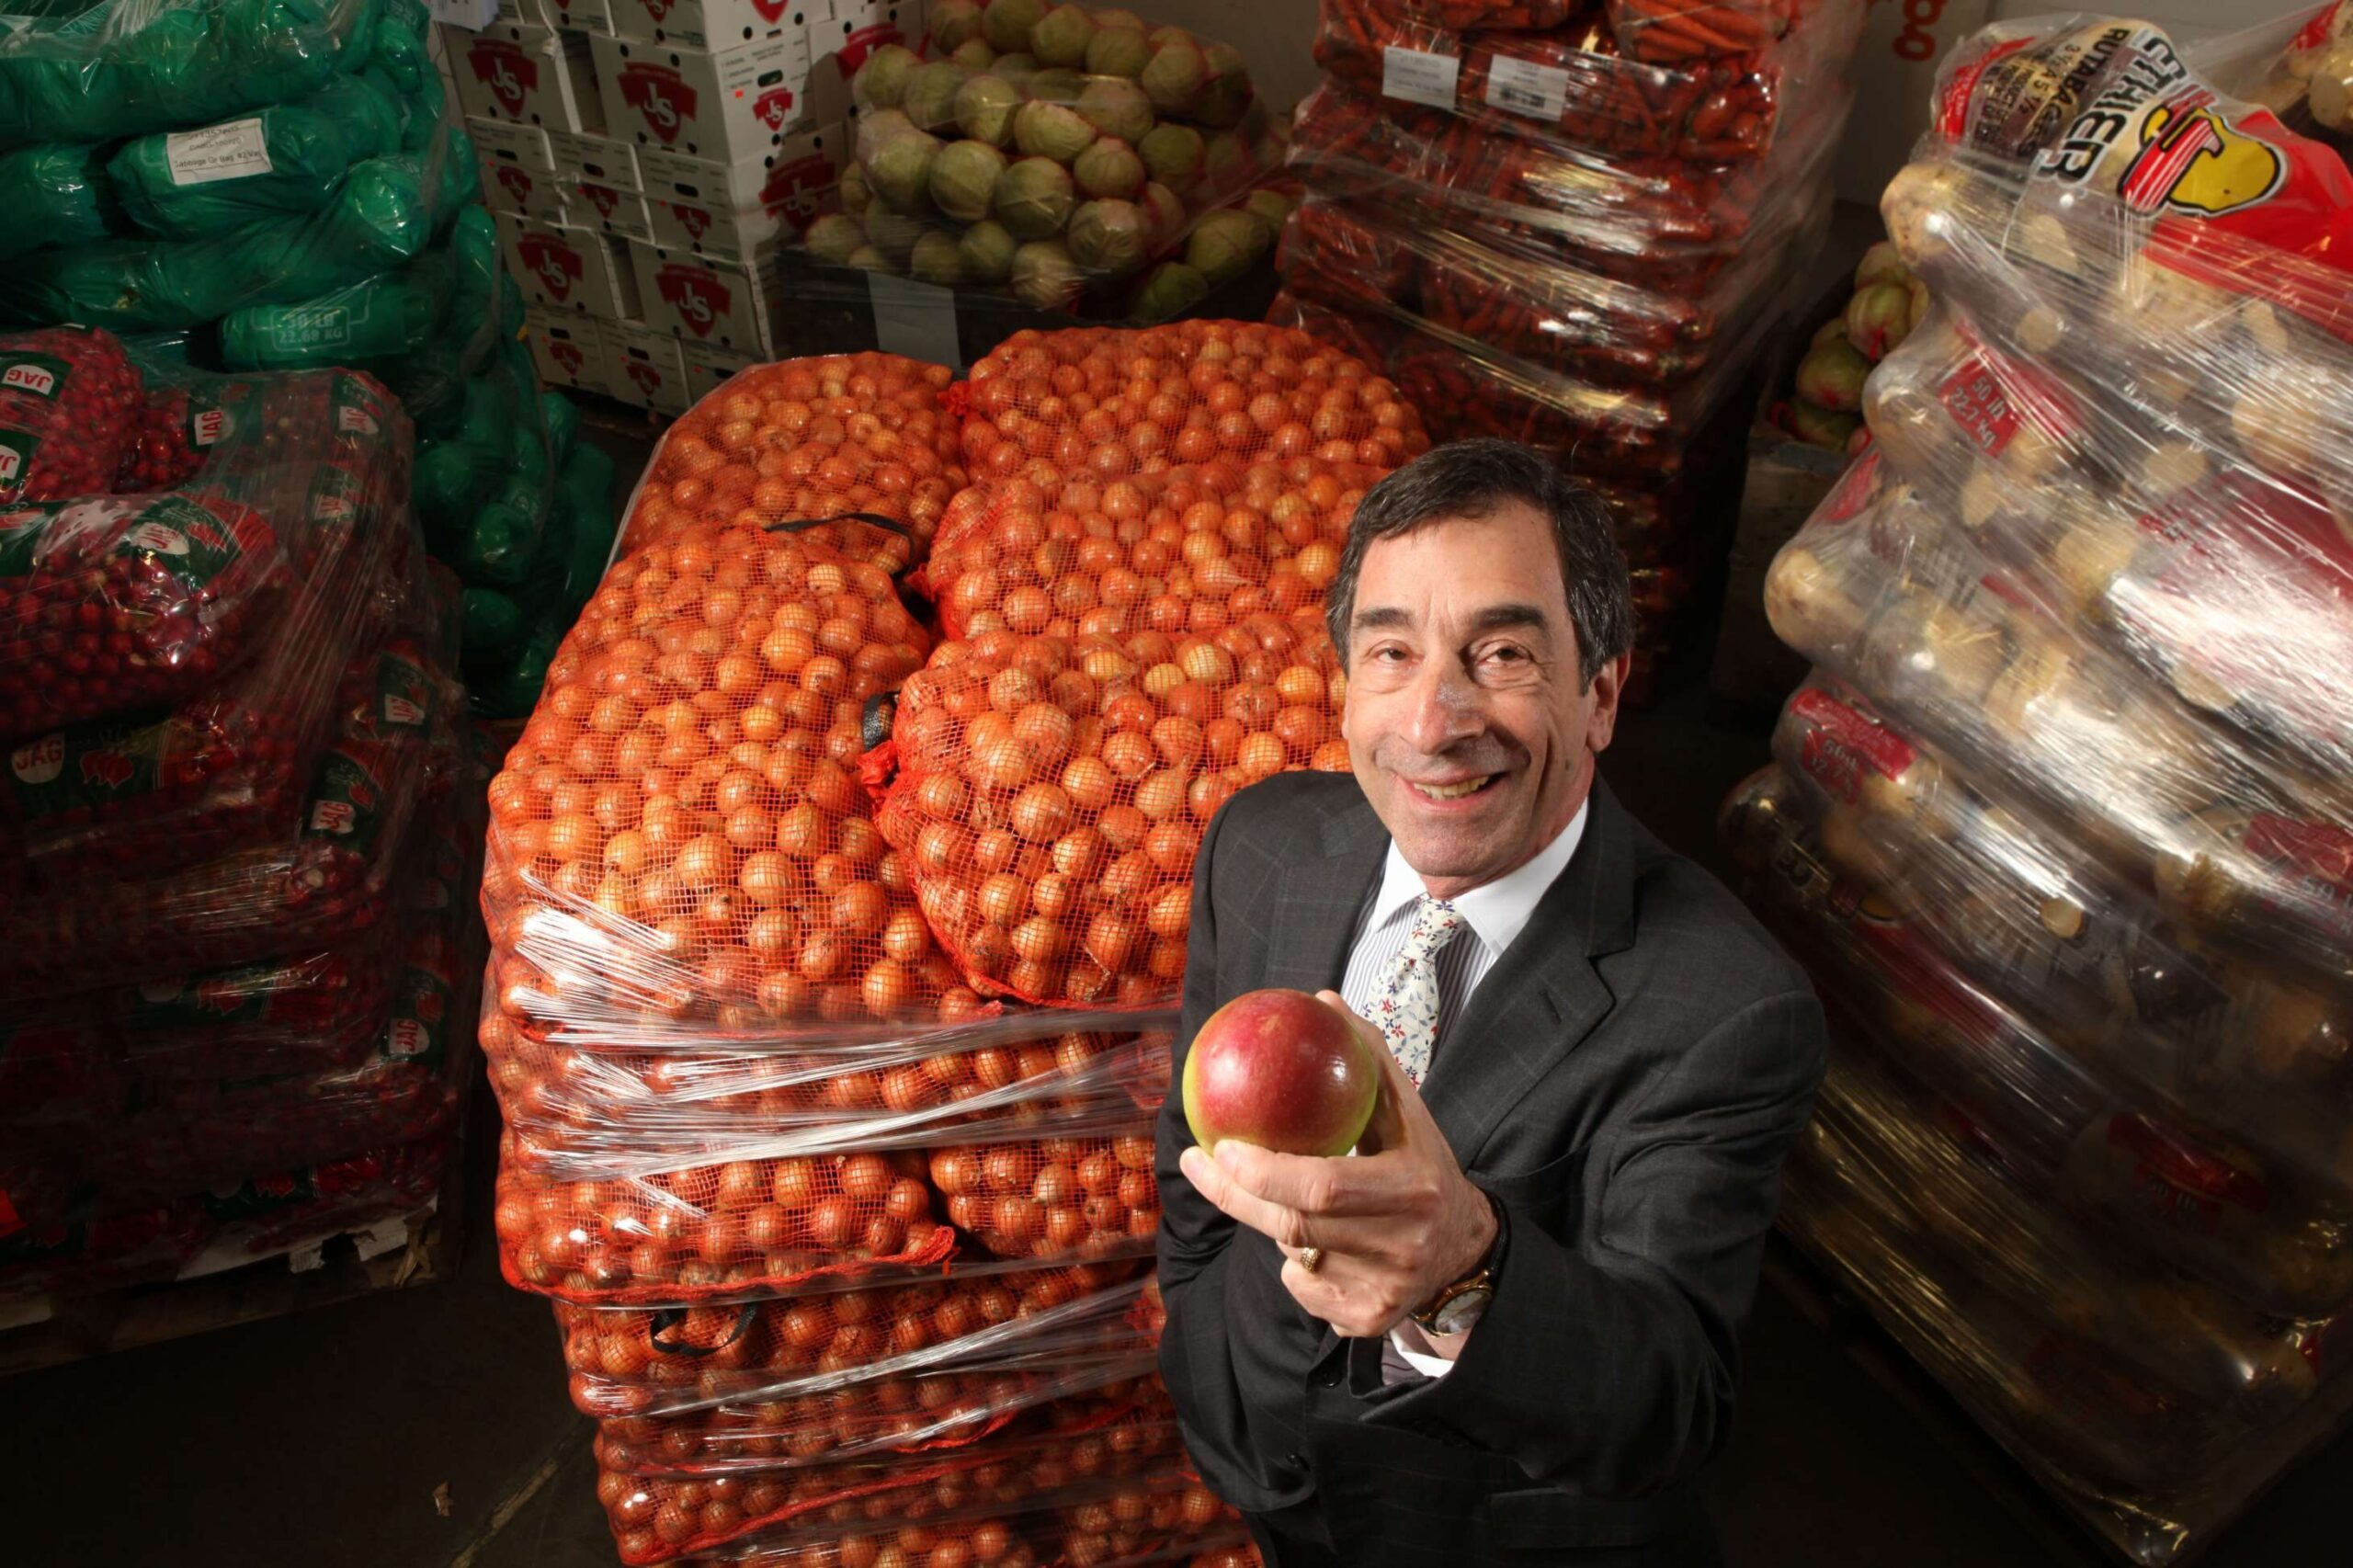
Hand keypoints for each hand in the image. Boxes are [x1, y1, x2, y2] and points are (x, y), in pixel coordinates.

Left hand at [1177, 990, 1497, 1337]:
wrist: (1466, 1249)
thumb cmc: (1422, 1165)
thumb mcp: (1406, 1114)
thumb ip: (1367, 1059)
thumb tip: (1323, 999)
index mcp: (1414, 1187)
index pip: (1322, 1185)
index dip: (1263, 1171)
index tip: (1219, 1143)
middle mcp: (1403, 1244)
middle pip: (1294, 1228)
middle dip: (1235, 1196)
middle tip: (1199, 1162)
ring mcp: (1386, 1290)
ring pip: (1294, 1256)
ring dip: (1275, 1225)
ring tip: (1279, 1197)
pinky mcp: (1369, 1321)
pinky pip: (1303, 1289)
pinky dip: (1294, 1266)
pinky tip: (1310, 1248)